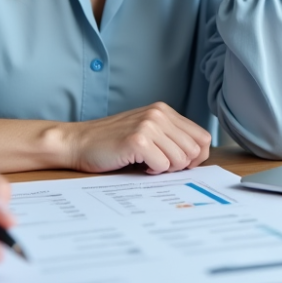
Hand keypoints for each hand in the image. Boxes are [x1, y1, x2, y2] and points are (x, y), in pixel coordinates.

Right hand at [60, 102, 211, 173]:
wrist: (78, 142)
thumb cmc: (111, 141)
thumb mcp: (146, 131)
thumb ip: (170, 137)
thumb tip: (198, 157)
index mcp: (164, 110)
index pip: (202, 136)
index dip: (196, 156)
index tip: (179, 164)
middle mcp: (159, 114)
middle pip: (195, 150)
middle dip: (181, 165)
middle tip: (160, 165)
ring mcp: (148, 125)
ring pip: (181, 159)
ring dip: (166, 169)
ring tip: (148, 163)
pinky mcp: (137, 140)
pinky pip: (162, 166)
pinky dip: (153, 172)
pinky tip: (139, 165)